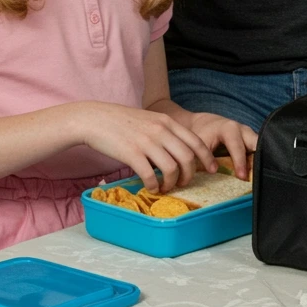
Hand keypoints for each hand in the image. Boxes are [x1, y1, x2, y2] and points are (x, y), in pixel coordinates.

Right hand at [77, 102, 215, 193]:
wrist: (95, 119)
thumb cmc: (122, 122)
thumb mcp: (150, 120)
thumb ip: (165, 131)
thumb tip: (179, 151)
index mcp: (167, 122)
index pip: (196, 141)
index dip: (207, 158)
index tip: (212, 169)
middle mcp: (160, 131)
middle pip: (188, 158)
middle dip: (190, 175)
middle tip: (184, 183)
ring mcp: (146, 142)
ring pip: (172, 169)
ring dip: (172, 183)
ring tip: (166, 187)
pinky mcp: (131, 154)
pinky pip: (150, 175)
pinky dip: (154, 185)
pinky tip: (150, 187)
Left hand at [185, 112, 257, 180]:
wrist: (201, 124)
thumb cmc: (199, 135)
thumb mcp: (199, 147)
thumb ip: (205, 159)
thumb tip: (213, 176)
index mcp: (229, 129)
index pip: (238, 147)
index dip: (240, 162)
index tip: (242, 177)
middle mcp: (243, 130)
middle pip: (257, 144)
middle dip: (259, 159)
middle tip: (258, 176)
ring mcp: (248, 134)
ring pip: (260, 147)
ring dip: (260, 161)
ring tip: (259, 177)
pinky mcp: (250, 141)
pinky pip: (258, 151)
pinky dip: (257, 161)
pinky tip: (256, 173)